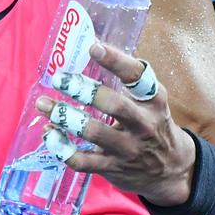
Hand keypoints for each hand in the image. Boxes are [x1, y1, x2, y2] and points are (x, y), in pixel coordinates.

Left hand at [37, 41, 196, 205]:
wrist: (171, 169)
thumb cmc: (152, 123)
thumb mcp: (151, 100)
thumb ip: (128, 78)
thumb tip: (91, 44)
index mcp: (152, 100)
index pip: (137, 76)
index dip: (116, 60)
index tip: (93, 47)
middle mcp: (143, 124)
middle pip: (113, 105)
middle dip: (83, 91)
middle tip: (58, 79)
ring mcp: (128, 148)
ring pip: (93, 132)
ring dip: (64, 117)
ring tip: (43, 104)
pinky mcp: (113, 168)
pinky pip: (82, 161)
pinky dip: (61, 148)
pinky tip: (50, 134)